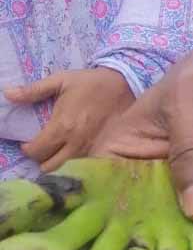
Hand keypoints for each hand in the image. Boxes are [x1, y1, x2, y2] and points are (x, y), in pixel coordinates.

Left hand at [4, 68, 134, 172]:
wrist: (124, 85)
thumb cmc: (91, 83)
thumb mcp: (61, 80)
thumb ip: (34, 90)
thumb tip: (8, 94)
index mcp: (62, 127)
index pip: (36, 151)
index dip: (28, 149)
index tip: (29, 142)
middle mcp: (75, 143)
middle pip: (49, 166)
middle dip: (41, 158)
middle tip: (43, 148)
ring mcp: (90, 150)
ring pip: (66, 169)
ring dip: (58, 162)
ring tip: (57, 152)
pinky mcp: (103, 151)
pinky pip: (85, 166)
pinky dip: (76, 164)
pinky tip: (75, 154)